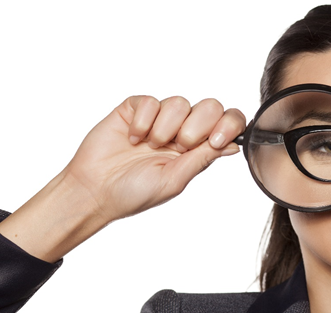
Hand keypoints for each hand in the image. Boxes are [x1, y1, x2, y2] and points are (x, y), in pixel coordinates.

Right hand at [64, 95, 244, 222]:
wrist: (95, 190)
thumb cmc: (134, 193)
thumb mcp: (175, 180)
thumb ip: (204, 158)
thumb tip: (235, 145)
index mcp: (197, 149)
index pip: (227, 124)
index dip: (229, 125)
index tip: (216, 140)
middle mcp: (181, 130)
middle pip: (210, 106)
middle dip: (196, 127)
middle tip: (177, 146)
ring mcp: (158, 118)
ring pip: (179, 102)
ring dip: (165, 127)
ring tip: (149, 146)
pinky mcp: (135, 109)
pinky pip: (150, 101)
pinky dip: (143, 121)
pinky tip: (133, 138)